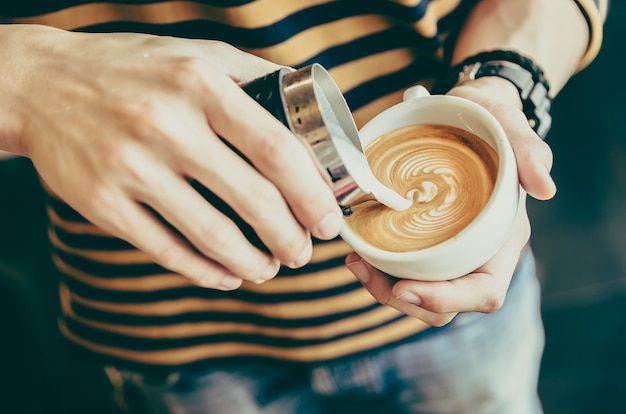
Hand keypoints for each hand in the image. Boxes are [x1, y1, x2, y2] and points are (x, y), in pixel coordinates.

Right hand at [2, 26, 342, 289]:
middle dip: (291, 237)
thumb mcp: (194, 54)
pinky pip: (165, 250)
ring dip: (253, 262)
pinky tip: (227, 275)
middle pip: (253, 198)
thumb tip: (313, 111)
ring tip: (271, 268)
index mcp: (200, 84)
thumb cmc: (132, 70)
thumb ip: (255, 76)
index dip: (313, 192)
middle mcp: (166, 124)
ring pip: (211, 234)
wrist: (41, 85)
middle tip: (304, 252)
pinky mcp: (101, 202)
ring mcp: (130, 167)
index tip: (328, 219)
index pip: (276, 148)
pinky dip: (205, 272)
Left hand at [346, 77, 555, 325]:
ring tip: (356, 261)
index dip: (447, 299)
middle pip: (443, 304)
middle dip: (402, 298)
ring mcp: (447, 252)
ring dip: (383, 287)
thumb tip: (545, 187)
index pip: (484, 292)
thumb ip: (531, 152)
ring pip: (417, 292)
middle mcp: (475, 255)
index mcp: (502, 242)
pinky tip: (357, 251)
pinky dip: (378, 269)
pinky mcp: (423, 243)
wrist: (467, 115)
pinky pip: (401, 270)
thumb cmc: (492, 123)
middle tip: (363, 268)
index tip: (405, 287)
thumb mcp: (513, 128)